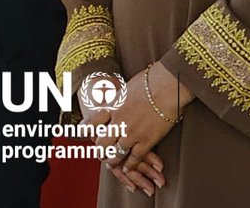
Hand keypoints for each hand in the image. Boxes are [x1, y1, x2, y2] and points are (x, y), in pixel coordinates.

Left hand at [93, 63, 189, 196]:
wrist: (166, 86)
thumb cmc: (148, 82)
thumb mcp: (125, 88)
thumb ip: (117, 98)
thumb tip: (111, 97)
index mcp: (111, 107)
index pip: (91, 123)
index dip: (85, 131)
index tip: (82, 135)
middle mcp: (118, 121)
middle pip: (102, 142)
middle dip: (99, 150)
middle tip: (99, 153)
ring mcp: (132, 132)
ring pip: (116, 153)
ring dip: (112, 160)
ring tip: (111, 162)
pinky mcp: (146, 140)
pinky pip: (135, 157)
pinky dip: (129, 165)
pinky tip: (127, 167)